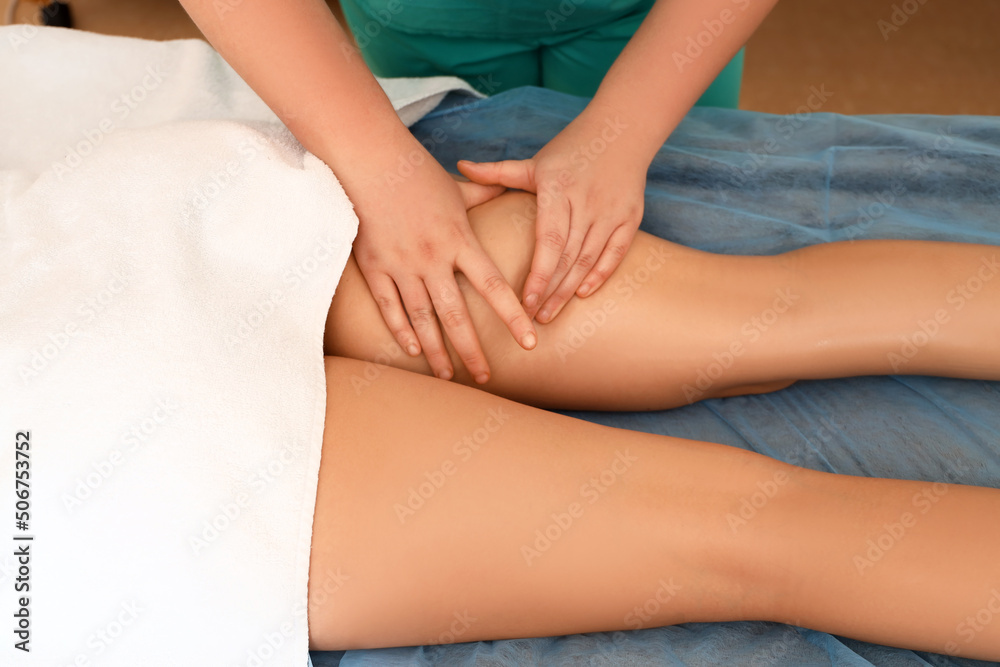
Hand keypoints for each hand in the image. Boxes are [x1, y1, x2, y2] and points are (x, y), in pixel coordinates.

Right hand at [346, 146, 535, 383]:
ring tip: (447, 377)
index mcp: (460, 240)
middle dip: (472, 350)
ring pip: (423, 318)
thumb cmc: (417, 173)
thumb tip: (508, 186)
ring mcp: (402, 265)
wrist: (371, 160)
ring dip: (436, 351)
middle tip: (485, 377)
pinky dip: (401, 330)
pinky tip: (413, 350)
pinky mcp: (375, 266)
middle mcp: (433, 257)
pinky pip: (389, 307)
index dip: (513, 316)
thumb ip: (485, 195)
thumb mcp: (457, 188)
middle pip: (457, 314)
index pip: (494, 286)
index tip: (529, 342)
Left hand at [458, 111, 645, 322]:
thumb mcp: (535, 161)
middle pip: (566, 256)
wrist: (623, 130)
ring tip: (549, 314)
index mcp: (558, 188)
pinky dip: (600, 275)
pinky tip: (583, 294)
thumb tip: (460, 165)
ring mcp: (610, 211)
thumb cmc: (571, 149)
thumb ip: (498, 171)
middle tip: (531, 318)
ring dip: (569, 290)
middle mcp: (586, 201)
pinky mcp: (630, 217)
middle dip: (548, 291)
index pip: (548, 240)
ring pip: (588, 259)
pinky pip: (615, 253)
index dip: (537, 274)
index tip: (523, 301)